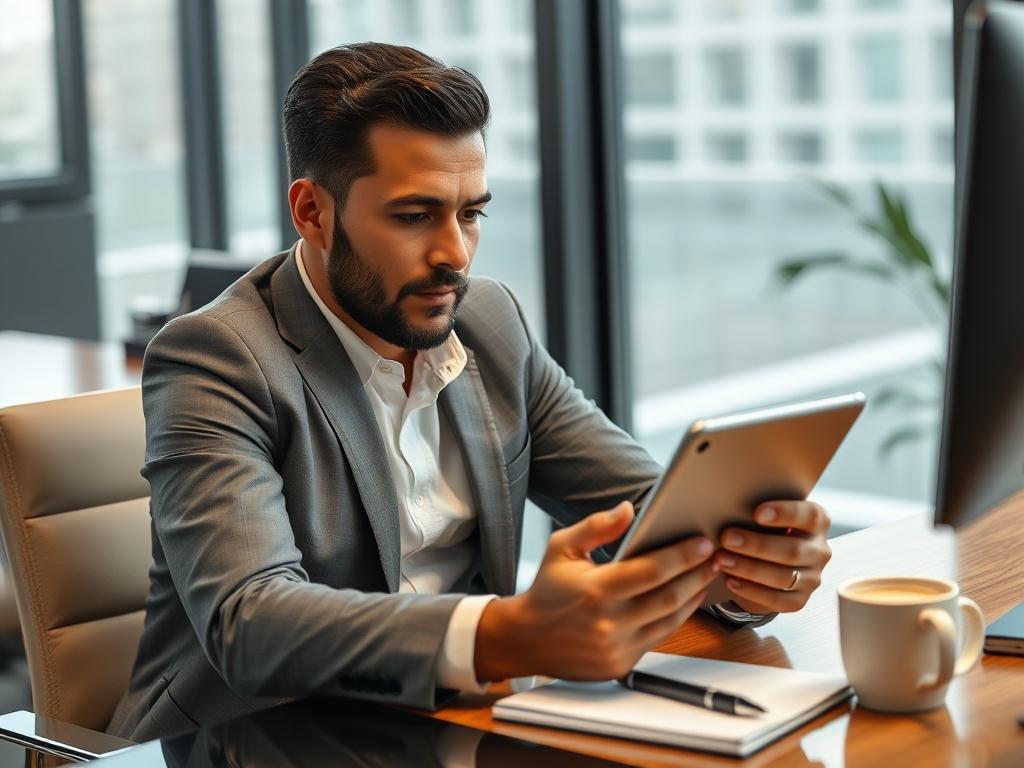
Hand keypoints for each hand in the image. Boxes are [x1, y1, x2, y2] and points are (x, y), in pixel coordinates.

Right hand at [474, 501, 718, 681]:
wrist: (526, 639)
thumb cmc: (547, 590)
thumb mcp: (561, 547)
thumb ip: (596, 527)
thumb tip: (627, 509)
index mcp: (595, 589)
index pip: (651, 570)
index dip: (682, 555)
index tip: (702, 543)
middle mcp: (609, 622)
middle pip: (669, 597)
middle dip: (697, 574)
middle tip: (714, 557)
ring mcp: (617, 647)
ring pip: (670, 620)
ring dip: (694, 596)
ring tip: (705, 575)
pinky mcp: (621, 664)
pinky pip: (659, 637)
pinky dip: (676, 617)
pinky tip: (685, 600)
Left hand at [714, 501, 831, 613]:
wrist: (768, 560)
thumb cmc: (764, 528)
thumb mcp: (768, 515)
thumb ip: (759, 510)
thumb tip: (730, 504)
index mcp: (817, 522)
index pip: (809, 516)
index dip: (784, 514)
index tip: (756, 513)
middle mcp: (820, 550)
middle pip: (792, 550)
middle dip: (756, 545)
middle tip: (727, 538)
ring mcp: (812, 578)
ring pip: (783, 577)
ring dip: (749, 569)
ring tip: (721, 560)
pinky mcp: (800, 600)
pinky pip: (778, 601)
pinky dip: (752, 591)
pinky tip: (730, 581)